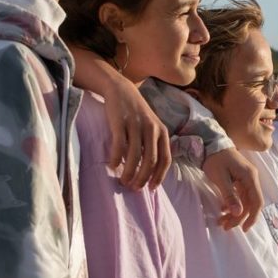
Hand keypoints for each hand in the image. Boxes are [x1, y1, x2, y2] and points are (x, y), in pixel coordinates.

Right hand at [70, 46, 170, 189]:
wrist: (121, 90)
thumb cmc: (137, 113)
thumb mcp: (151, 127)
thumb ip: (153, 145)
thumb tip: (150, 172)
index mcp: (162, 131)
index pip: (165, 160)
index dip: (159, 176)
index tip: (151, 188)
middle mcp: (152, 129)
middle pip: (150, 161)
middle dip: (142, 178)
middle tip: (133, 188)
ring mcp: (136, 125)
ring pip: (135, 156)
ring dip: (129, 173)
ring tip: (123, 180)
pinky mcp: (120, 122)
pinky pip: (119, 145)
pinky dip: (116, 158)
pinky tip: (112, 165)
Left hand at [202, 148, 261, 230]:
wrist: (210, 143)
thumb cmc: (215, 159)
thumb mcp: (220, 178)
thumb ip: (230, 195)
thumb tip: (238, 213)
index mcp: (250, 177)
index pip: (257, 201)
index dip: (252, 217)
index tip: (243, 229)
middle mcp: (251, 178)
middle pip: (250, 203)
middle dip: (239, 217)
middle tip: (225, 227)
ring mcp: (246, 178)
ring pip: (244, 201)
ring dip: (235, 213)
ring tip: (222, 222)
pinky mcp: (239, 179)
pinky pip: (240, 196)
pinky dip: (232, 204)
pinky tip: (223, 210)